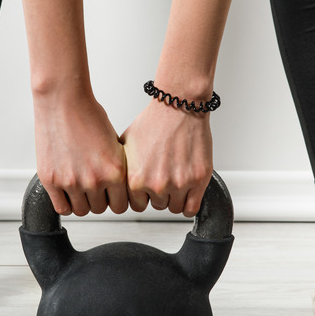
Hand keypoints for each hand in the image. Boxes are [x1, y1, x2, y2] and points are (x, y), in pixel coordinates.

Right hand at [33, 92, 127, 216]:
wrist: (63, 100)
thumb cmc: (88, 114)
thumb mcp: (114, 143)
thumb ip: (116, 168)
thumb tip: (118, 188)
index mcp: (115, 171)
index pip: (121, 206)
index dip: (116, 200)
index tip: (111, 196)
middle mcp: (94, 179)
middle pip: (101, 209)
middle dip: (99, 199)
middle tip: (93, 187)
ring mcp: (71, 181)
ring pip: (82, 210)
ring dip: (82, 201)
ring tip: (80, 186)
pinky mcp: (51, 180)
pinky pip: (62, 208)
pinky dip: (66, 203)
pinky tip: (67, 191)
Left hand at [121, 101, 212, 216]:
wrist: (178, 107)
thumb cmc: (154, 122)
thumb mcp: (125, 145)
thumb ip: (122, 170)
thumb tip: (115, 184)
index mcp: (136, 179)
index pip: (137, 205)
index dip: (143, 194)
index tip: (148, 185)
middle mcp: (157, 185)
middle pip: (157, 205)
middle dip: (160, 193)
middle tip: (164, 174)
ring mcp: (179, 184)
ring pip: (174, 207)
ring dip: (175, 196)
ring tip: (175, 177)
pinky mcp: (198, 180)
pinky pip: (192, 208)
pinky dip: (189, 203)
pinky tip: (186, 191)